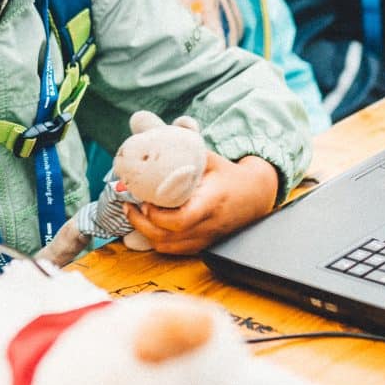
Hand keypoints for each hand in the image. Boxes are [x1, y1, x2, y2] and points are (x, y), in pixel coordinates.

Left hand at [125, 153, 279, 254]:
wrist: (256, 194)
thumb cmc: (228, 174)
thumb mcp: (208, 159)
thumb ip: (183, 151)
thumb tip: (153, 134)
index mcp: (210, 203)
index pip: (181, 220)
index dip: (157, 215)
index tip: (145, 200)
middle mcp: (208, 225)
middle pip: (168, 238)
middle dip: (141, 223)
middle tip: (128, 205)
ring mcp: (206, 238)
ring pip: (168, 247)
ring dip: (145, 232)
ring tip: (133, 212)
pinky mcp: (203, 245)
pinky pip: (174, 250)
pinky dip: (156, 240)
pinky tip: (147, 224)